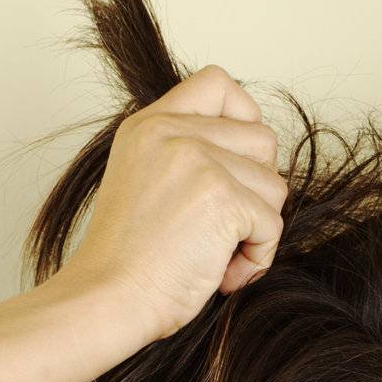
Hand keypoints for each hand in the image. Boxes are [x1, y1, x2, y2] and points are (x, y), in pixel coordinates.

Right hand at [59, 64, 288, 343]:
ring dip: (256, 230)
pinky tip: (222, 276)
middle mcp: (173, 133)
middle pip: (262, 140)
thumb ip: (184, 159)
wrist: (108, 297)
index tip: (238, 162)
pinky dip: (257, 259)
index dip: (244, 117)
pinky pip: (272, 225)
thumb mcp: (143, 183)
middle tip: (223, 228)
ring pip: (274, 186)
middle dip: (256, 189)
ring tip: (217, 257)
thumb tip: (252, 161)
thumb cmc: (126, 262)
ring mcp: (198, 161)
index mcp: (150, 125)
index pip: (217, 83)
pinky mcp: (222, 198)